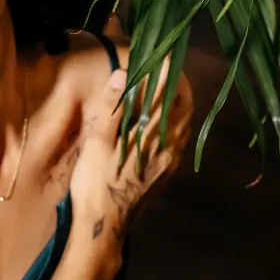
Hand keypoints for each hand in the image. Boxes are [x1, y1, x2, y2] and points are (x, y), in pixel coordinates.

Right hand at [69, 59, 192, 243]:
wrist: (104, 227)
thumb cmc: (95, 184)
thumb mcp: (97, 143)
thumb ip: (112, 108)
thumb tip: (123, 74)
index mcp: (150, 135)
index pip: (167, 94)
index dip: (167, 71)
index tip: (165, 52)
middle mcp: (167, 147)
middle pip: (184, 107)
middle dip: (179, 84)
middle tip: (171, 65)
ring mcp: (169, 161)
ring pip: (183, 124)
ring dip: (179, 102)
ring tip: (170, 87)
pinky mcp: (165, 173)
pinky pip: (179, 140)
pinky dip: (176, 122)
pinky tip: (166, 120)